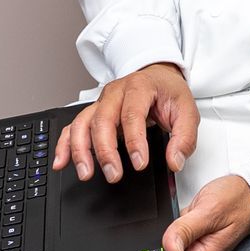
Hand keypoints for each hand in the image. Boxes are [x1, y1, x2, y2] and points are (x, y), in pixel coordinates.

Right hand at [53, 63, 197, 184]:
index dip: (134, 142)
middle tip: (114, 174)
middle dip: (106, 151)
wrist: (158, 76)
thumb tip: (175, 161)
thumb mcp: (187, 111)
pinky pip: (73, 126)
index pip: (132, 115)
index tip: (139, 163)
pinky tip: (62, 162)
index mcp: (139, 87)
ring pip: (83, 123)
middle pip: (102, 120)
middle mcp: (115, 92)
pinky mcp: (93, 112)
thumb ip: (184, 137)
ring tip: (86, 173)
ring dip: (81, 150)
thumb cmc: (169, 93)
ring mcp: (101, 102)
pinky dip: (65, 144)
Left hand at [163, 174, 249, 250]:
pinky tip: (172, 216)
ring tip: (172, 221)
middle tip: (161, 234)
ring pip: (166, 247)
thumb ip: (186, 230)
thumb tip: (169, 250)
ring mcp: (193, 243)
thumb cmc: (237, 201)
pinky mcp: (190, 232)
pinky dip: (168, 226)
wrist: (249, 189)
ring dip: (162, 237)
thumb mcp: (210, 212)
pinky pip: (172, 233)